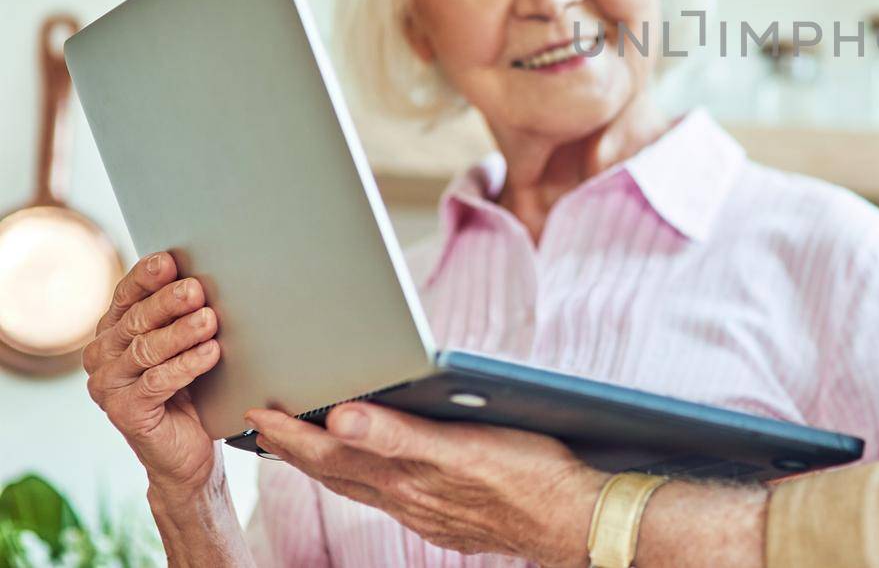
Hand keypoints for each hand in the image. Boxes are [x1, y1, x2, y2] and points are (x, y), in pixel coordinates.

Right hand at [83, 251, 222, 496]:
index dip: (146, 277)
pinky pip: (156, 382)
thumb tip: (204, 279)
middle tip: (196, 290)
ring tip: (209, 320)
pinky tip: (210, 353)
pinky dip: (186, 365)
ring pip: (146, 350)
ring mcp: (108, 386)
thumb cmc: (190, 390)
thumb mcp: (184, 346)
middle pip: (136, 320)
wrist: (187, 451)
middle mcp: (102, 356)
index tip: (169, 261)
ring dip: (181, 333)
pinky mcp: (123, 412)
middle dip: (168, 303)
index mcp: (113, 331)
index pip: (126, 296)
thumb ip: (182, 315)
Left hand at [248, 403, 606, 567]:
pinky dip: (364, 480)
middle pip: (335, 472)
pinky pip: (388, 498)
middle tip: (260, 423)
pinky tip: (371, 473)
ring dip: (325, 464)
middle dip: (294, 447)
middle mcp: (406, 497)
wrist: (571, 520)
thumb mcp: (463, 445)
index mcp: (404, 475)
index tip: (253, 411)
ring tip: (300, 445)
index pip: (328, 452)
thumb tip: (340, 417)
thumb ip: (396, 433)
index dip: (288, 433)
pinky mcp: (443, 520)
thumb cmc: (528, 473)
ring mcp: (424, 512)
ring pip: (360, 487)